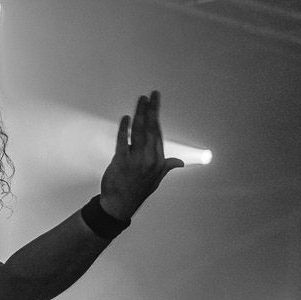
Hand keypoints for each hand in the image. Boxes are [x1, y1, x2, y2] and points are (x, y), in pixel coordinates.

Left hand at [99, 90, 183, 219]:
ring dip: (140, 114)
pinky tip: (126, 118)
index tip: (155, 102)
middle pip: (151, 129)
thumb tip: (180, 163)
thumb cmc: (137, 191)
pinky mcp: (122, 162)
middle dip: (151, 109)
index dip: (156, 116)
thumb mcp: (156, 180)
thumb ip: (167, 167)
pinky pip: (123, 141)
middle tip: (151, 94)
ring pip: (139, 132)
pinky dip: (125, 129)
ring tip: (141, 100)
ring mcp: (136, 161)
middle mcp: (150, 159)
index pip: (158, 133)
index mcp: (159, 160)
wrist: (120, 205)